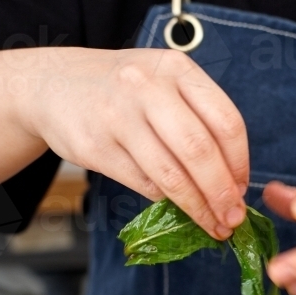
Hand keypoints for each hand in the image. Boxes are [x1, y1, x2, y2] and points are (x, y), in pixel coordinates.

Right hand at [19, 47, 247, 238]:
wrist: (52, 85)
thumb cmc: (123, 89)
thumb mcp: (163, 83)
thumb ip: (198, 118)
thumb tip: (233, 181)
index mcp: (176, 69)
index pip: (225, 121)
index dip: (240, 162)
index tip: (243, 188)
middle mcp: (147, 87)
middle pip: (200, 151)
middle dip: (221, 192)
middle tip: (233, 218)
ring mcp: (117, 117)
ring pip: (170, 175)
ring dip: (196, 208)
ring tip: (212, 225)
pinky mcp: (94, 146)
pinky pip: (142, 183)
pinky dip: (164, 202)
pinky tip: (176, 209)